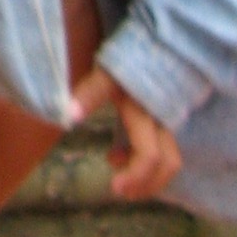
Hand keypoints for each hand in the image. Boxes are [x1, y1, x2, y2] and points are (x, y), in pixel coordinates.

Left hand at [71, 67, 182, 200]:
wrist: (147, 46)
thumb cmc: (121, 59)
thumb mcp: (103, 73)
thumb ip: (87, 94)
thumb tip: (68, 116)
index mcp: (144, 109)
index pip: (150, 154)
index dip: (136, 176)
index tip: (114, 187)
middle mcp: (160, 118)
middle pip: (165, 162)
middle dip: (144, 183)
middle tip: (117, 190)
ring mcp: (165, 120)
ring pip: (169, 159)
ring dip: (146, 178)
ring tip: (118, 181)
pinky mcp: (163, 122)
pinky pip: (162, 150)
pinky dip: (144, 163)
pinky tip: (117, 156)